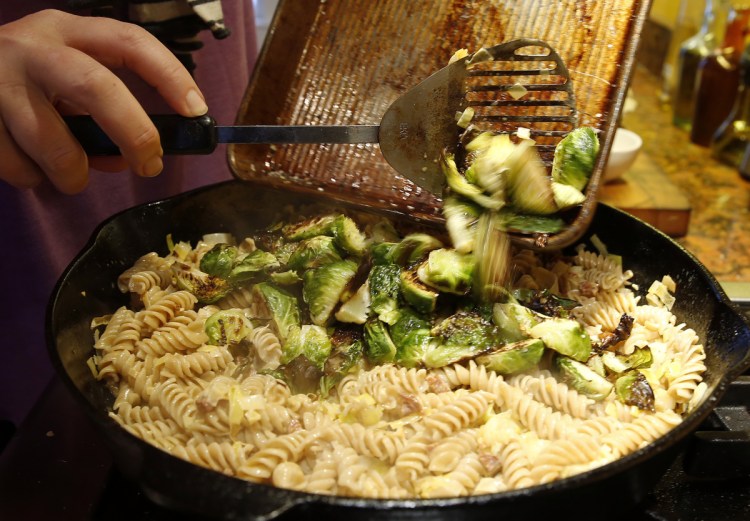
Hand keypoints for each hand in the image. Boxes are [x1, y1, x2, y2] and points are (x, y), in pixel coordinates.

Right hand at [0, 9, 208, 192]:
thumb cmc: (28, 81)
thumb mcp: (68, 78)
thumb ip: (103, 109)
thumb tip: (133, 157)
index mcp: (68, 31)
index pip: (130, 42)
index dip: (169, 74)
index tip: (196, 109)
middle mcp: (34, 48)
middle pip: (96, 87)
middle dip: (132, 132)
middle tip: (149, 165)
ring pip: (53, 143)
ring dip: (74, 173)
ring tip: (73, 177)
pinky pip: (18, 165)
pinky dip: (33, 178)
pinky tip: (32, 167)